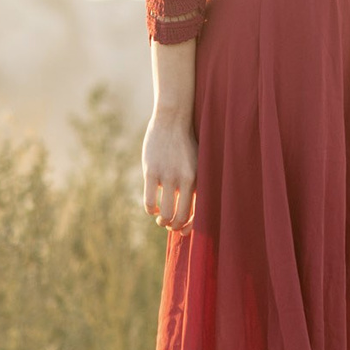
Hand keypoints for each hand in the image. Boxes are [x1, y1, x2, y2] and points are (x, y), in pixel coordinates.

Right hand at [142, 109, 198, 231]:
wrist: (173, 119)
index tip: (184, 230)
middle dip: (175, 226)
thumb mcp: (197, 163)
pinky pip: (150, 202)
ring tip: (161, 219)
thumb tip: (191, 208)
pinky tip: (153, 208)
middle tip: (169, 225)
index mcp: (200, 178)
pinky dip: (151, 210)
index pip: (198, 212)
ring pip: (165, 214)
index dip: (190, 226)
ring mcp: (168, 176)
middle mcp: (186, 180)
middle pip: (181, 217)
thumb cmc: (186, 143)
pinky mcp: (151, 172)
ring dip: (162, 222)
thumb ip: (195, 183)